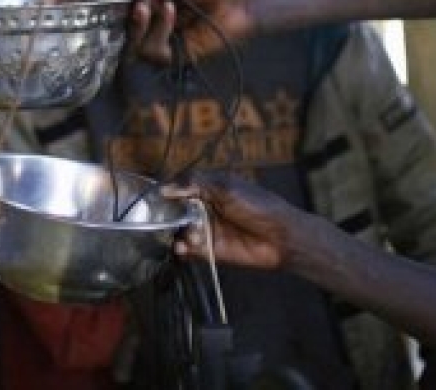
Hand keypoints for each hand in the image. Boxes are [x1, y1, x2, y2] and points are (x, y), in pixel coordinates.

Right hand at [120, 0, 258, 63]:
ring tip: (157, 6)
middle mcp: (154, 20)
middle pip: (121, 30)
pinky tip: (171, 12)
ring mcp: (164, 39)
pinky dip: (158, 30)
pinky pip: (151, 52)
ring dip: (140, 24)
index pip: (118, 8)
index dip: (112, 6)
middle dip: (124, 17)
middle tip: (136, 4)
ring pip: (132, 44)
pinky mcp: (176, 55)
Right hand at [164, 173, 306, 270]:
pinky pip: (189, 250)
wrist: (281, 237)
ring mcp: (206, 230)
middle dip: (168, 214)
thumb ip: (195, 184)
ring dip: (177, 232)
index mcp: (209, 188)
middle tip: (162, 218)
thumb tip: (165, 188)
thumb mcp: (226, 187)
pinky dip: (182, 248)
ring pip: (180, 230)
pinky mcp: (209, 251)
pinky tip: (183, 247)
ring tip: (185, 236)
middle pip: (176, 210)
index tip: (153, 196)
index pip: (180, 187)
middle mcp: (204, 208)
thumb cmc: (258, 206)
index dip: (167, 191)